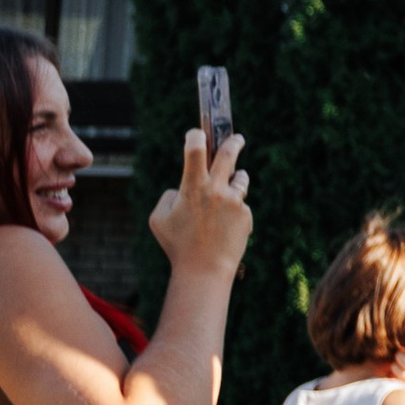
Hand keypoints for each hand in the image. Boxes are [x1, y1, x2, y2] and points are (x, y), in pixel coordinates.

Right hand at [149, 127, 251, 279]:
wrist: (205, 270)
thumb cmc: (177, 245)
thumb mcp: (159, 219)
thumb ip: (168, 197)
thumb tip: (182, 189)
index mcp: (193, 187)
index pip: (195, 150)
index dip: (195, 136)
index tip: (197, 133)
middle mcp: (216, 190)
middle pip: (229, 154)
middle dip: (234, 142)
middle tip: (237, 138)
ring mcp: (234, 202)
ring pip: (240, 179)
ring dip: (235, 179)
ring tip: (228, 190)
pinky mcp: (245, 215)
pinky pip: (240, 205)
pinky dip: (233, 211)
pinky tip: (224, 227)